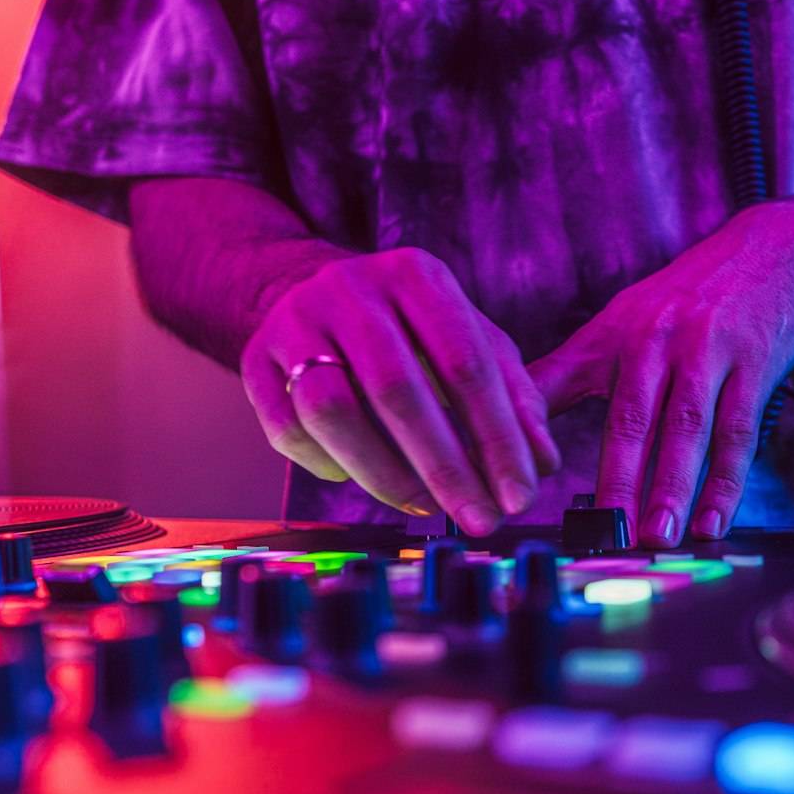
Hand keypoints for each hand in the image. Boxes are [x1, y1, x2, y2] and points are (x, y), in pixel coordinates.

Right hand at [241, 248, 559, 534]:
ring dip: (385, 474)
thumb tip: (540, 463)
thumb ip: (512, 395)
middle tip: (478, 519)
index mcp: (415, 274)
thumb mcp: (471, 339)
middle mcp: (349, 288)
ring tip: (426, 507)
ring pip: (332, 411)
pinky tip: (365, 479)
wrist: (311, 292)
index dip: (496, 436)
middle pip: (398, 389)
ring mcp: (294, 323)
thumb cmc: (410, 328)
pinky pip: (289, 430)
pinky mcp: (254, 361)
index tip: (519, 494)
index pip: (464, 362)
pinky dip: (331, 467)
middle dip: (445, 467)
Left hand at [530, 202, 793, 546]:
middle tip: (606, 535)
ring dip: (672, 488)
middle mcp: (655, 341)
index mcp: (611, 336)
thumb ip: (564, 374)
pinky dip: (726, 482)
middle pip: (631, 420)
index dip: (536, 437)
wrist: (770, 250)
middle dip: (617, 482)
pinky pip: (738, 432)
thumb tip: (504, 420)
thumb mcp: (618, 323)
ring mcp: (708, 353)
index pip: (562, 391)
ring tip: (657, 537)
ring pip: (687, 429)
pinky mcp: (754, 365)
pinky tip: (712, 520)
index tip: (518, 485)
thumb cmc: (685, 299)